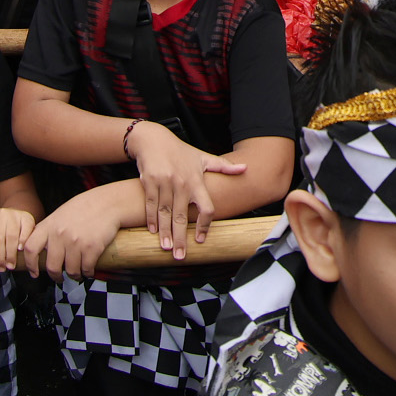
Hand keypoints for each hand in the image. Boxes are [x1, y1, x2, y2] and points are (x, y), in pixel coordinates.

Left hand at [0, 206, 37, 272]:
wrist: (13, 214)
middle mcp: (1, 213)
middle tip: (1, 268)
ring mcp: (15, 215)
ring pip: (12, 237)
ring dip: (11, 254)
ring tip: (10, 265)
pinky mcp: (27, 218)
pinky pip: (26, 231)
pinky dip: (23, 241)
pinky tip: (21, 251)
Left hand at [22, 193, 122, 279]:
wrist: (108, 203)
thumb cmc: (84, 208)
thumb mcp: (60, 215)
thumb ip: (48, 230)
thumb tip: (38, 248)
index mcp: (49, 225)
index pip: (30, 249)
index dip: (30, 264)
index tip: (34, 273)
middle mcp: (60, 234)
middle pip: (52, 267)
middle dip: (56, 276)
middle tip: (59, 278)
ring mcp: (76, 242)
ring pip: (71, 271)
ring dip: (75, 275)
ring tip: (77, 273)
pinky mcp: (92, 248)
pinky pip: (86, 269)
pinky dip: (88, 273)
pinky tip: (88, 270)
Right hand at [128, 121, 247, 256]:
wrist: (154, 140)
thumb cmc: (180, 151)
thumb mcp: (203, 157)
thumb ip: (223, 167)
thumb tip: (245, 169)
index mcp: (196, 180)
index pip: (206, 207)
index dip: (206, 224)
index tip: (201, 239)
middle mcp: (182, 183)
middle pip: (183, 216)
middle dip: (181, 237)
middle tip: (180, 255)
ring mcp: (165, 183)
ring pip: (165, 213)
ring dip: (165, 232)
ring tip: (166, 248)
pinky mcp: (149, 182)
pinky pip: (151, 204)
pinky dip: (151, 219)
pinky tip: (153, 231)